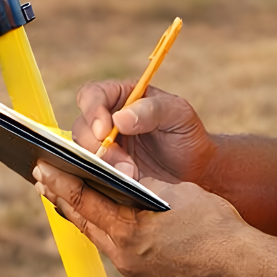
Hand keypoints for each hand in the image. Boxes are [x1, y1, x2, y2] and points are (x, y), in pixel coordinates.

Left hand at [33, 161, 262, 276]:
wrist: (248, 271)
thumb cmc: (218, 226)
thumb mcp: (177, 192)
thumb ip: (143, 185)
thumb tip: (119, 177)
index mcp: (130, 231)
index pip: (84, 201)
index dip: (60, 182)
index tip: (42, 168)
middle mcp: (126, 259)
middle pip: (86, 223)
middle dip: (66, 199)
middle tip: (45, 180)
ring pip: (104, 241)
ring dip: (89, 219)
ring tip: (74, 200)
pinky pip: (124, 258)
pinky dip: (115, 238)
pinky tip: (116, 227)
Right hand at [73, 80, 218, 186]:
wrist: (194, 167)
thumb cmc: (186, 133)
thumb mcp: (178, 115)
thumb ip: (151, 110)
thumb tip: (119, 118)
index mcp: (121, 95)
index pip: (92, 95)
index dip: (92, 111)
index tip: (104, 132)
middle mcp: (107, 117)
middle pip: (82, 126)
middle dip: (98, 146)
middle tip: (124, 163)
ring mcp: (105, 144)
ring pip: (84, 151)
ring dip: (103, 164)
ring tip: (131, 174)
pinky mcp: (107, 166)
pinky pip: (92, 170)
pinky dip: (103, 177)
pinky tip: (124, 181)